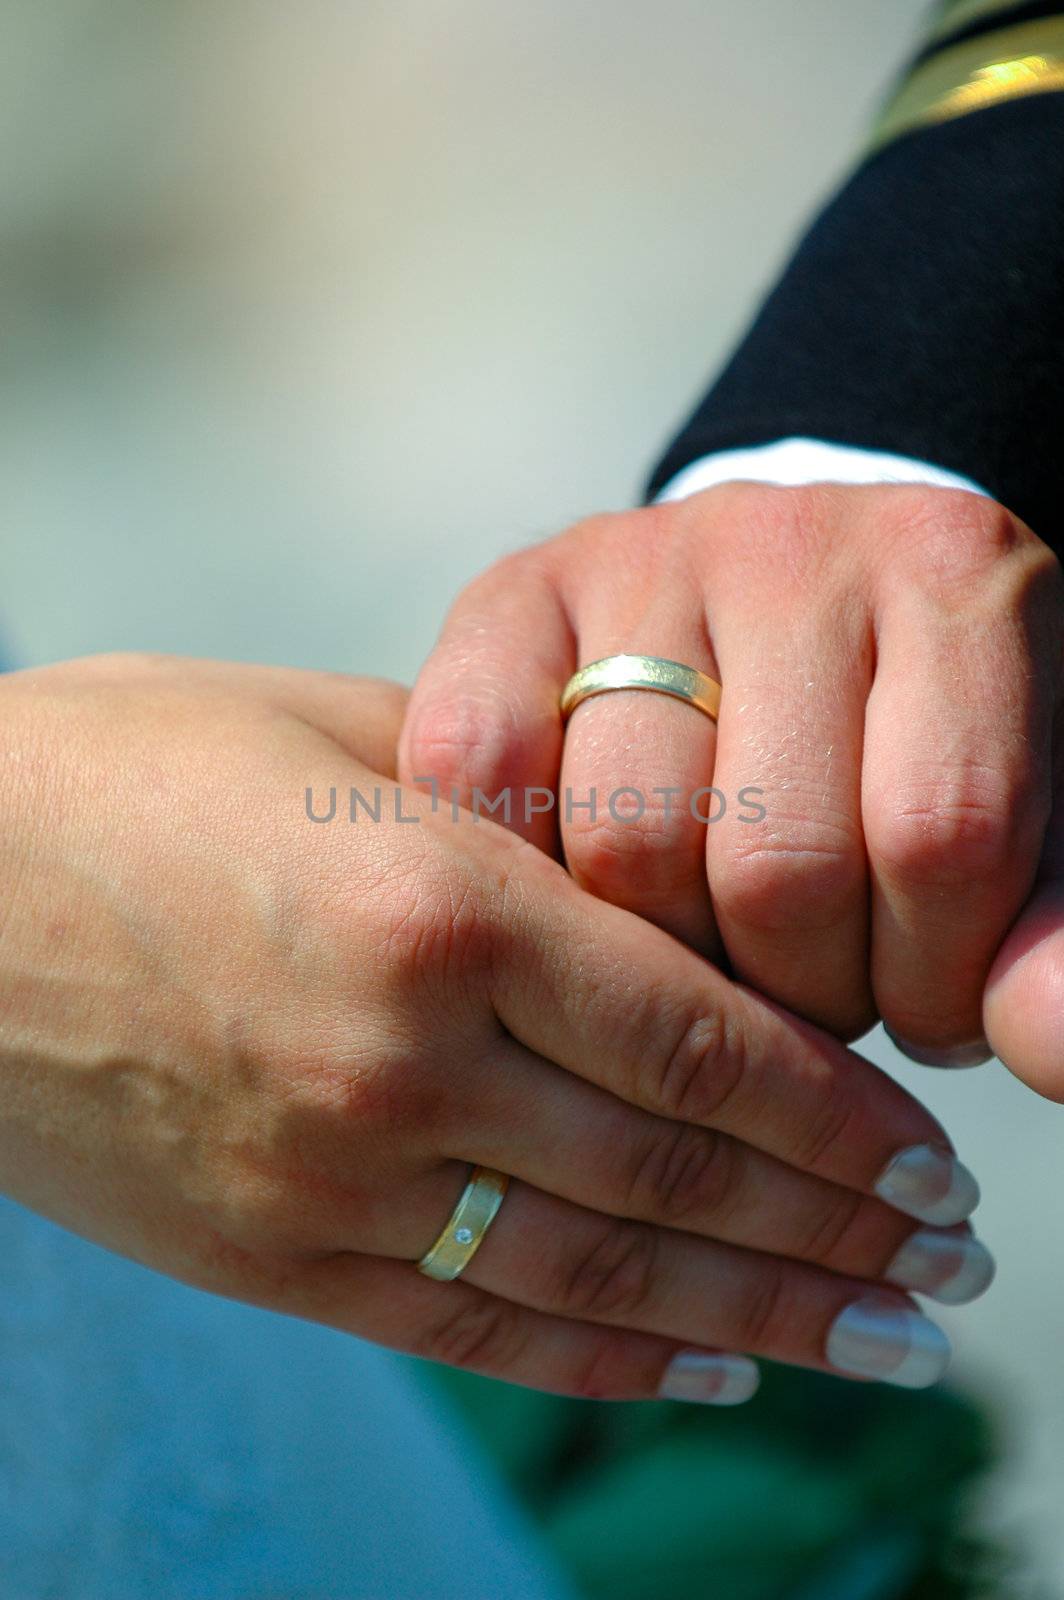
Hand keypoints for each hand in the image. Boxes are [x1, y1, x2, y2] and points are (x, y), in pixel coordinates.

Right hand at [0, 654, 987, 1401]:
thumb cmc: (127, 771)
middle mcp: (403, 1064)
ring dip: (764, 1315)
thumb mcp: (332, 735)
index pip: (704, 1046)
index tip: (936, 1162)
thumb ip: (509, 803)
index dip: (843, 1118)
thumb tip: (657, 865)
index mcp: (438, 906)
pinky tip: (714, 1360)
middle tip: (956, 1274)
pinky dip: (611, 1357)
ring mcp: (333, 1179)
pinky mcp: (271, 1256)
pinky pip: (477, 1325)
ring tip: (882, 1342)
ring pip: (602, 1275)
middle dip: (841, 1232)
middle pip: (680, 1178)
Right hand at [400, 482, 1063, 1086]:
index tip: (928, 1005)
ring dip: (667, 957)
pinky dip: (526, 870)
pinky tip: (591, 890)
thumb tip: (1047, 1049)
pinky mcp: (509, 600)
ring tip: (714, 943)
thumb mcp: (1027, 825)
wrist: (786, 608)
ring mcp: (632, 561)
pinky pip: (479, 776)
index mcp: (953, 574)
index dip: (932, 978)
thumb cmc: (913, 741)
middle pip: (775, 861)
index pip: (942, 835)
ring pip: (625, 847)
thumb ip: (1056, 932)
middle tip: (813, 983)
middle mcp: (787, 542)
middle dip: (799, 989)